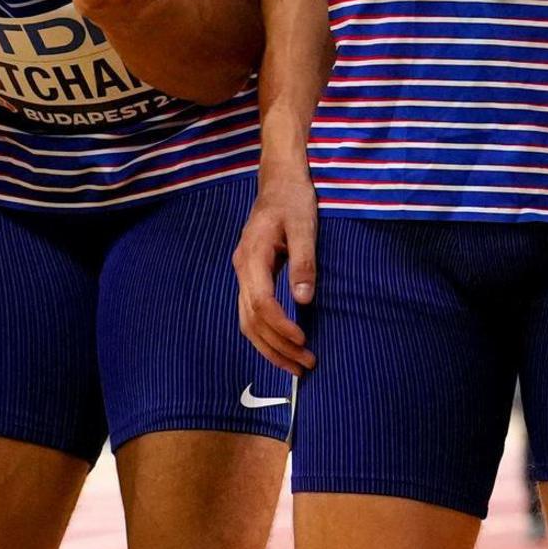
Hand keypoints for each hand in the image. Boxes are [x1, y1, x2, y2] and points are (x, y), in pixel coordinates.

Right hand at [234, 165, 318, 372]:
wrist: (279, 182)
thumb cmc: (293, 200)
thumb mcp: (304, 226)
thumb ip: (303, 262)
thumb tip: (303, 299)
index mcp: (252, 256)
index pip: (261, 303)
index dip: (281, 326)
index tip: (303, 341)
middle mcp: (242, 269)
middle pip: (251, 320)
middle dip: (277, 347)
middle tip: (305, 366)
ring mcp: (244, 274)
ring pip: (248, 322)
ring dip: (270, 347)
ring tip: (295, 366)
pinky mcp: (251, 277)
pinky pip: (252, 314)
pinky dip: (266, 335)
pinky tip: (283, 347)